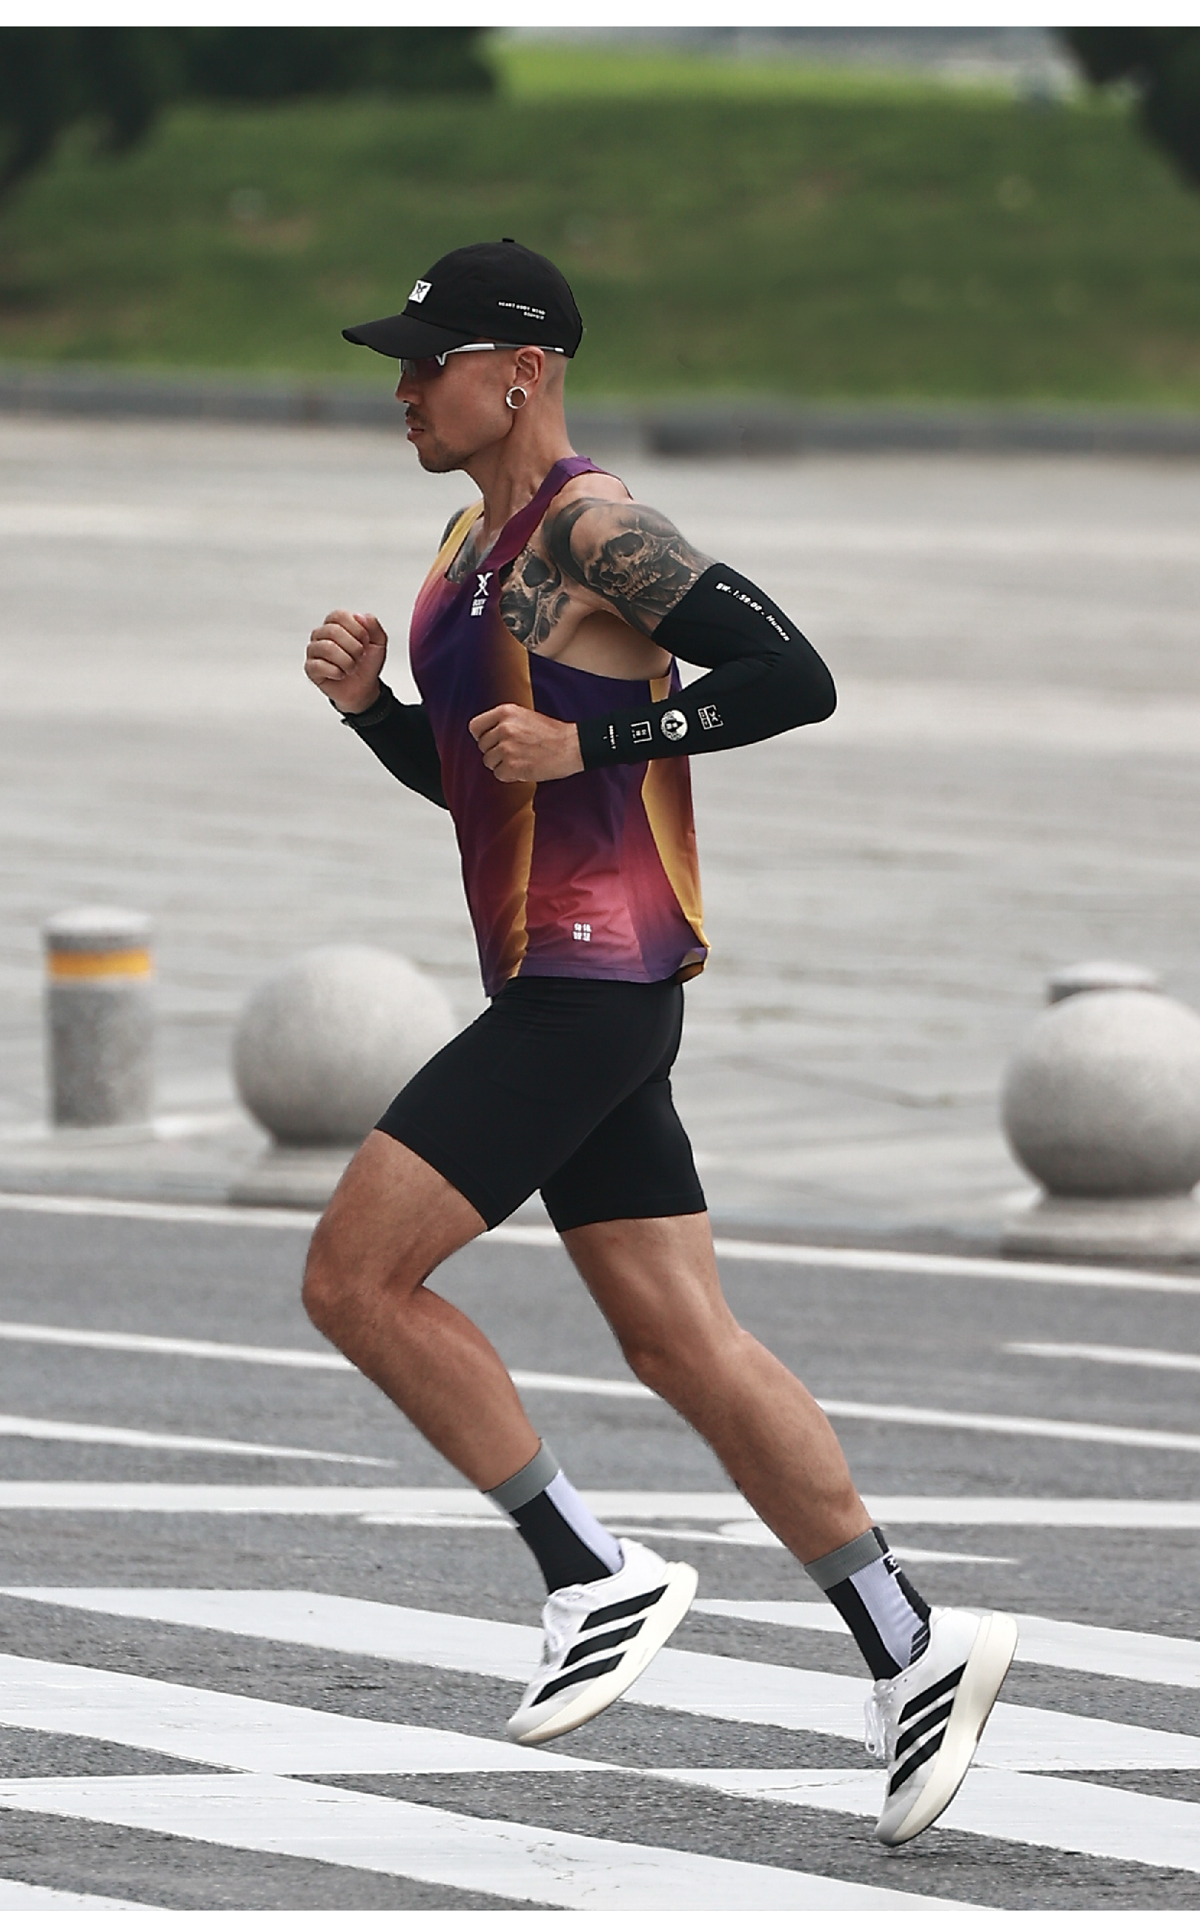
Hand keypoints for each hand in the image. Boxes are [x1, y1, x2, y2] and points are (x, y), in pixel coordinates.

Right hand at [306, 609, 387, 711]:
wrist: (363, 688)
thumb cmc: (367, 664)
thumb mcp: (378, 642)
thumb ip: (373, 625)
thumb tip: (360, 616)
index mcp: (336, 624)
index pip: (340, 615)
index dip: (357, 629)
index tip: (365, 642)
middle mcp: (322, 634)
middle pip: (333, 631)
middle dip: (354, 647)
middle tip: (359, 657)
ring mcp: (314, 650)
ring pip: (327, 648)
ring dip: (346, 661)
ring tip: (351, 667)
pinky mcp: (310, 668)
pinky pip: (319, 666)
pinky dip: (337, 672)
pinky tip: (341, 674)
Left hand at [469, 704, 583, 783]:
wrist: (572, 746)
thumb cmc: (552, 733)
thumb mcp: (524, 716)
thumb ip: (503, 723)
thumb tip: (485, 736)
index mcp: (505, 712)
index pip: (474, 727)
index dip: (481, 736)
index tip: (490, 741)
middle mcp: (504, 728)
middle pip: (482, 747)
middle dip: (494, 752)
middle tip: (513, 752)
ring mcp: (507, 747)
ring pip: (488, 762)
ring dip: (502, 765)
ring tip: (520, 759)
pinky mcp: (512, 766)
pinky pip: (498, 775)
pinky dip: (509, 776)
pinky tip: (523, 768)